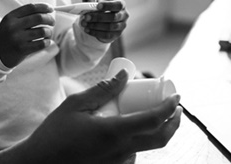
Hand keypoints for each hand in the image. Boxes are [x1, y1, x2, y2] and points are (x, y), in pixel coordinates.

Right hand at [0, 3, 54, 67]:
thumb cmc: (7, 35)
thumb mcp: (11, 22)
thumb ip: (25, 15)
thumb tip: (46, 11)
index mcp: (11, 17)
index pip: (31, 7)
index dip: (43, 7)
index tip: (50, 9)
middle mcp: (13, 26)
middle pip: (38, 18)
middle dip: (49, 19)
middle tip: (52, 22)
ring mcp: (17, 38)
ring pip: (42, 31)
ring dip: (49, 32)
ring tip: (48, 33)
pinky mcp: (22, 50)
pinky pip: (41, 44)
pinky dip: (47, 42)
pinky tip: (46, 42)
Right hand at [0, 69, 181, 163]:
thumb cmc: (54, 134)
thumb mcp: (75, 105)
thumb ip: (102, 90)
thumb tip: (124, 75)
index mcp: (114, 132)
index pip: (154, 119)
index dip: (170, 107)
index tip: (176, 96)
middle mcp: (121, 152)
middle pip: (160, 139)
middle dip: (174, 122)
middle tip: (175, 108)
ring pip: (145, 148)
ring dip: (150, 132)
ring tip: (142, 114)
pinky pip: (131, 155)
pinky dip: (134, 142)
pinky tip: (122, 132)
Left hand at [80, 0, 128, 42]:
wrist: (99, 20)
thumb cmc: (97, 7)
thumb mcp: (93, 1)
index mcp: (120, 3)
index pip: (118, 5)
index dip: (108, 6)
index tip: (97, 6)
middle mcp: (124, 15)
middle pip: (113, 17)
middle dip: (98, 17)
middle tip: (86, 17)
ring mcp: (122, 26)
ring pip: (110, 27)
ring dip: (95, 25)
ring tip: (84, 23)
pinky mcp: (116, 34)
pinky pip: (107, 35)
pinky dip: (95, 32)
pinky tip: (87, 29)